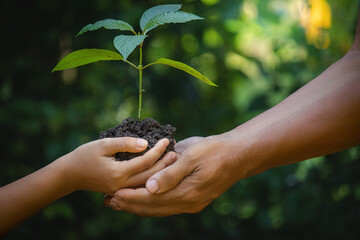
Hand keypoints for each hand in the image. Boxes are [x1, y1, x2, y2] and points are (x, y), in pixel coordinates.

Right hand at [59, 137, 176, 194]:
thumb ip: (125, 144)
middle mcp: (122, 184)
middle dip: (165, 163)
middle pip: (150, 175)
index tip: (167, 139)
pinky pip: (140, 185)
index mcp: (118, 173)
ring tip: (171, 161)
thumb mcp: (103, 144)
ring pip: (147, 183)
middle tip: (176, 152)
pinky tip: (158, 169)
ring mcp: (122, 190)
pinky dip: (151, 177)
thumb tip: (146, 143)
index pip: (145, 161)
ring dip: (160, 172)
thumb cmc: (85, 155)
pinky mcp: (121, 190)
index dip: (158, 150)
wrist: (70, 174)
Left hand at [106, 136, 245, 215]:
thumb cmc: (214, 151)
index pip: (151, 200)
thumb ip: (170, 174)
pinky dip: (151, 203)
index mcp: (187, 194)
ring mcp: (191, 203)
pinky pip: (167, 205)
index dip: (131, 197)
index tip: (113, 194)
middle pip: (152, 208)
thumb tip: (149, 188)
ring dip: (138, 206)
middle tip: (108, 201)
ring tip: (119, 202)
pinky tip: (141, 199)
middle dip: (129, 205)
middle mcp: (188, 203)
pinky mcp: (193, 199)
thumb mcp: (192, 157)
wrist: (238, 155)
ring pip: (159, 209)